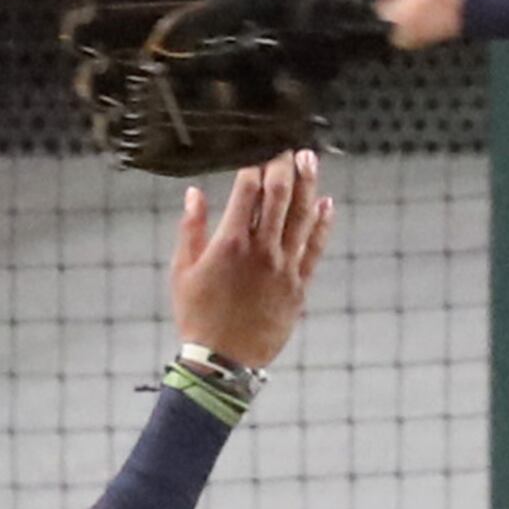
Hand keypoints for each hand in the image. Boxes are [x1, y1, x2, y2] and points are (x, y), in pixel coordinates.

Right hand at [169, 149, 333, 368]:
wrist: (224, 361)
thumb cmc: (197, 316)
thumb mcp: (182, 271)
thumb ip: (191, 228)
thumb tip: (195, 193)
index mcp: (229, 243)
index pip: (247, 191)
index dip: (253, 165)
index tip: (257, 149)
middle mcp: (261, 250)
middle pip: (279, 196)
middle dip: (284, 166)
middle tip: (288, 146)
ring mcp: (284, 267)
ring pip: (302, 216)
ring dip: (308, 184)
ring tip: (310, 160)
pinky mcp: (299, 286)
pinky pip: (315, 248)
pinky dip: (323, 224)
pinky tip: (326, 203)